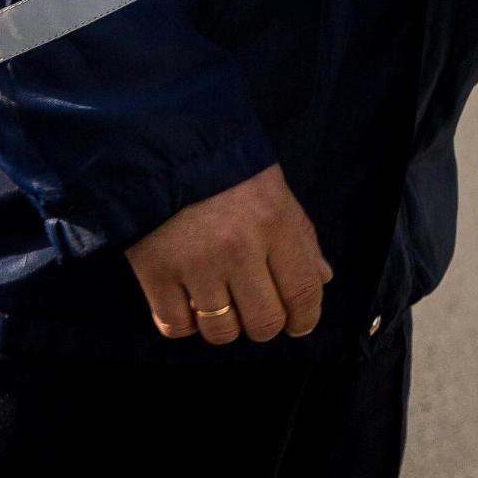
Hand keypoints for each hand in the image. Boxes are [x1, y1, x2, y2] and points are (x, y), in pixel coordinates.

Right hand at [123, 164, 331, 345]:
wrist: (159, 146)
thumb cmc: (225, 169)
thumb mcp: (274, 191)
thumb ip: (301, 237)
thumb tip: (322, 279)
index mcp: (275, 222)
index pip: (303, 290)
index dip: (306, 318)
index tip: (298, 325)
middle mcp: (238, 248)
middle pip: (264, 322)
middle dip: (265, 325)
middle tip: (256, 312)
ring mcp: (195, 263)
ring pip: (222, 332)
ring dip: (224, 326)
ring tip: (220, 304)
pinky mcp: (155, 272)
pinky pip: (176, 327)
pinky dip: (184, 324)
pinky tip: (187, 302)